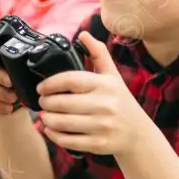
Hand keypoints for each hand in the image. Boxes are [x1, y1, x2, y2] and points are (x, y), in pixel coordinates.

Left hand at [35, 31, 146, 156]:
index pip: (70, 80)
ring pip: (63, 123)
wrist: (138, 134)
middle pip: (63, 102)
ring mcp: (102, 125)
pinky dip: (54, 135)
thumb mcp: (112, 76)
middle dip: (46, 103)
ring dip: (47, 119)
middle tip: (41, 102)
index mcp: (105, 85)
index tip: (41, 87)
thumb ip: (98, 54)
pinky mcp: (99, 144)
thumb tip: (84, 34)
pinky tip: (50, 130)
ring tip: (44, 115)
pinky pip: (68, 140)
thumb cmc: (120, 101)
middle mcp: (105, 104)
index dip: (50, 83)